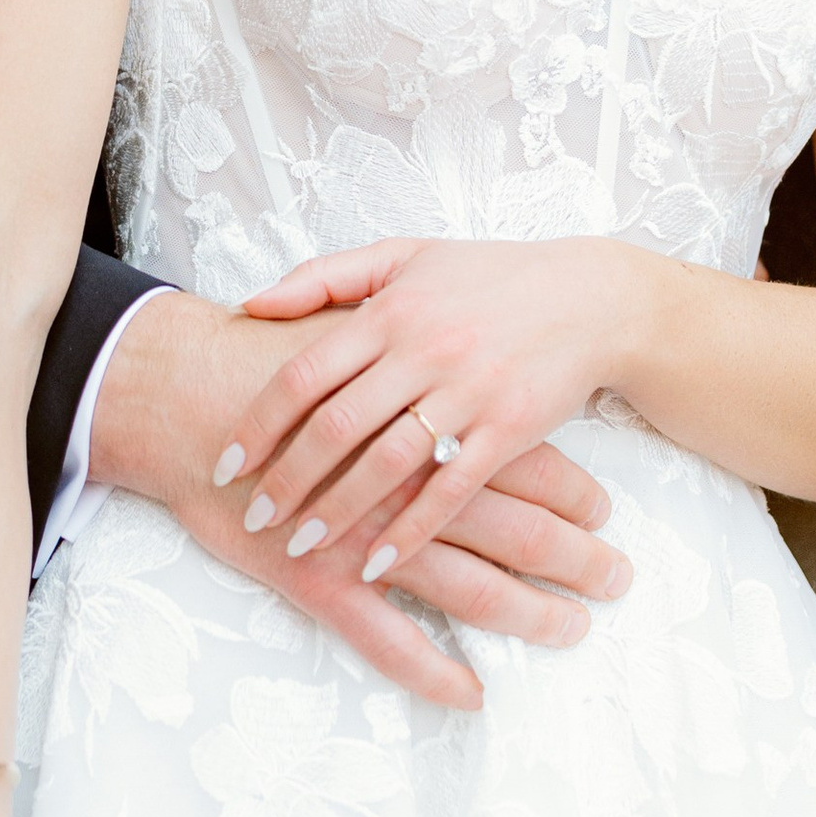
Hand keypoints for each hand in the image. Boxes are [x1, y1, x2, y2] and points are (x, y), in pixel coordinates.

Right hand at [90, 288, 628, 714]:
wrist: (184, 398)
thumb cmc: (266, 366)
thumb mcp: (353, 334)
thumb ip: (413, 353)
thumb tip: (470, 365)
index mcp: (424, 422)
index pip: (522, 462)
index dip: (573, 493)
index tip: (606, 515)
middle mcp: (407, 485)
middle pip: (515, 528)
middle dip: (575, 558)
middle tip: (619, 580)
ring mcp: (364, 540)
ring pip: (467, 586)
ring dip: (528, 612)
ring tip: (573, 629)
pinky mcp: (319, 583)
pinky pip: (385, 640)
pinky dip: (431, 671)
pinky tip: (471, 693)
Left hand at [225, 236, 648, 567]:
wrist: (589, 298)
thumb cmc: (490, 277)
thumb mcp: (405, 256)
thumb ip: (325, 276)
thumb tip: (251, 302)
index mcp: (388, 312)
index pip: (305, 374)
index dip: (259, 424)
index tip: (226, 464)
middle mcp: (423, 351)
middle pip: (336, 427)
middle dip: (287, 479)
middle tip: (254, 517)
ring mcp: (467, 393)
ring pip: (387, 464)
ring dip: (338, 511)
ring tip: (301, 545)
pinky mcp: (509, 429)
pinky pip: (451, 490)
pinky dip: (410, 531)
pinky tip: (377, 561)